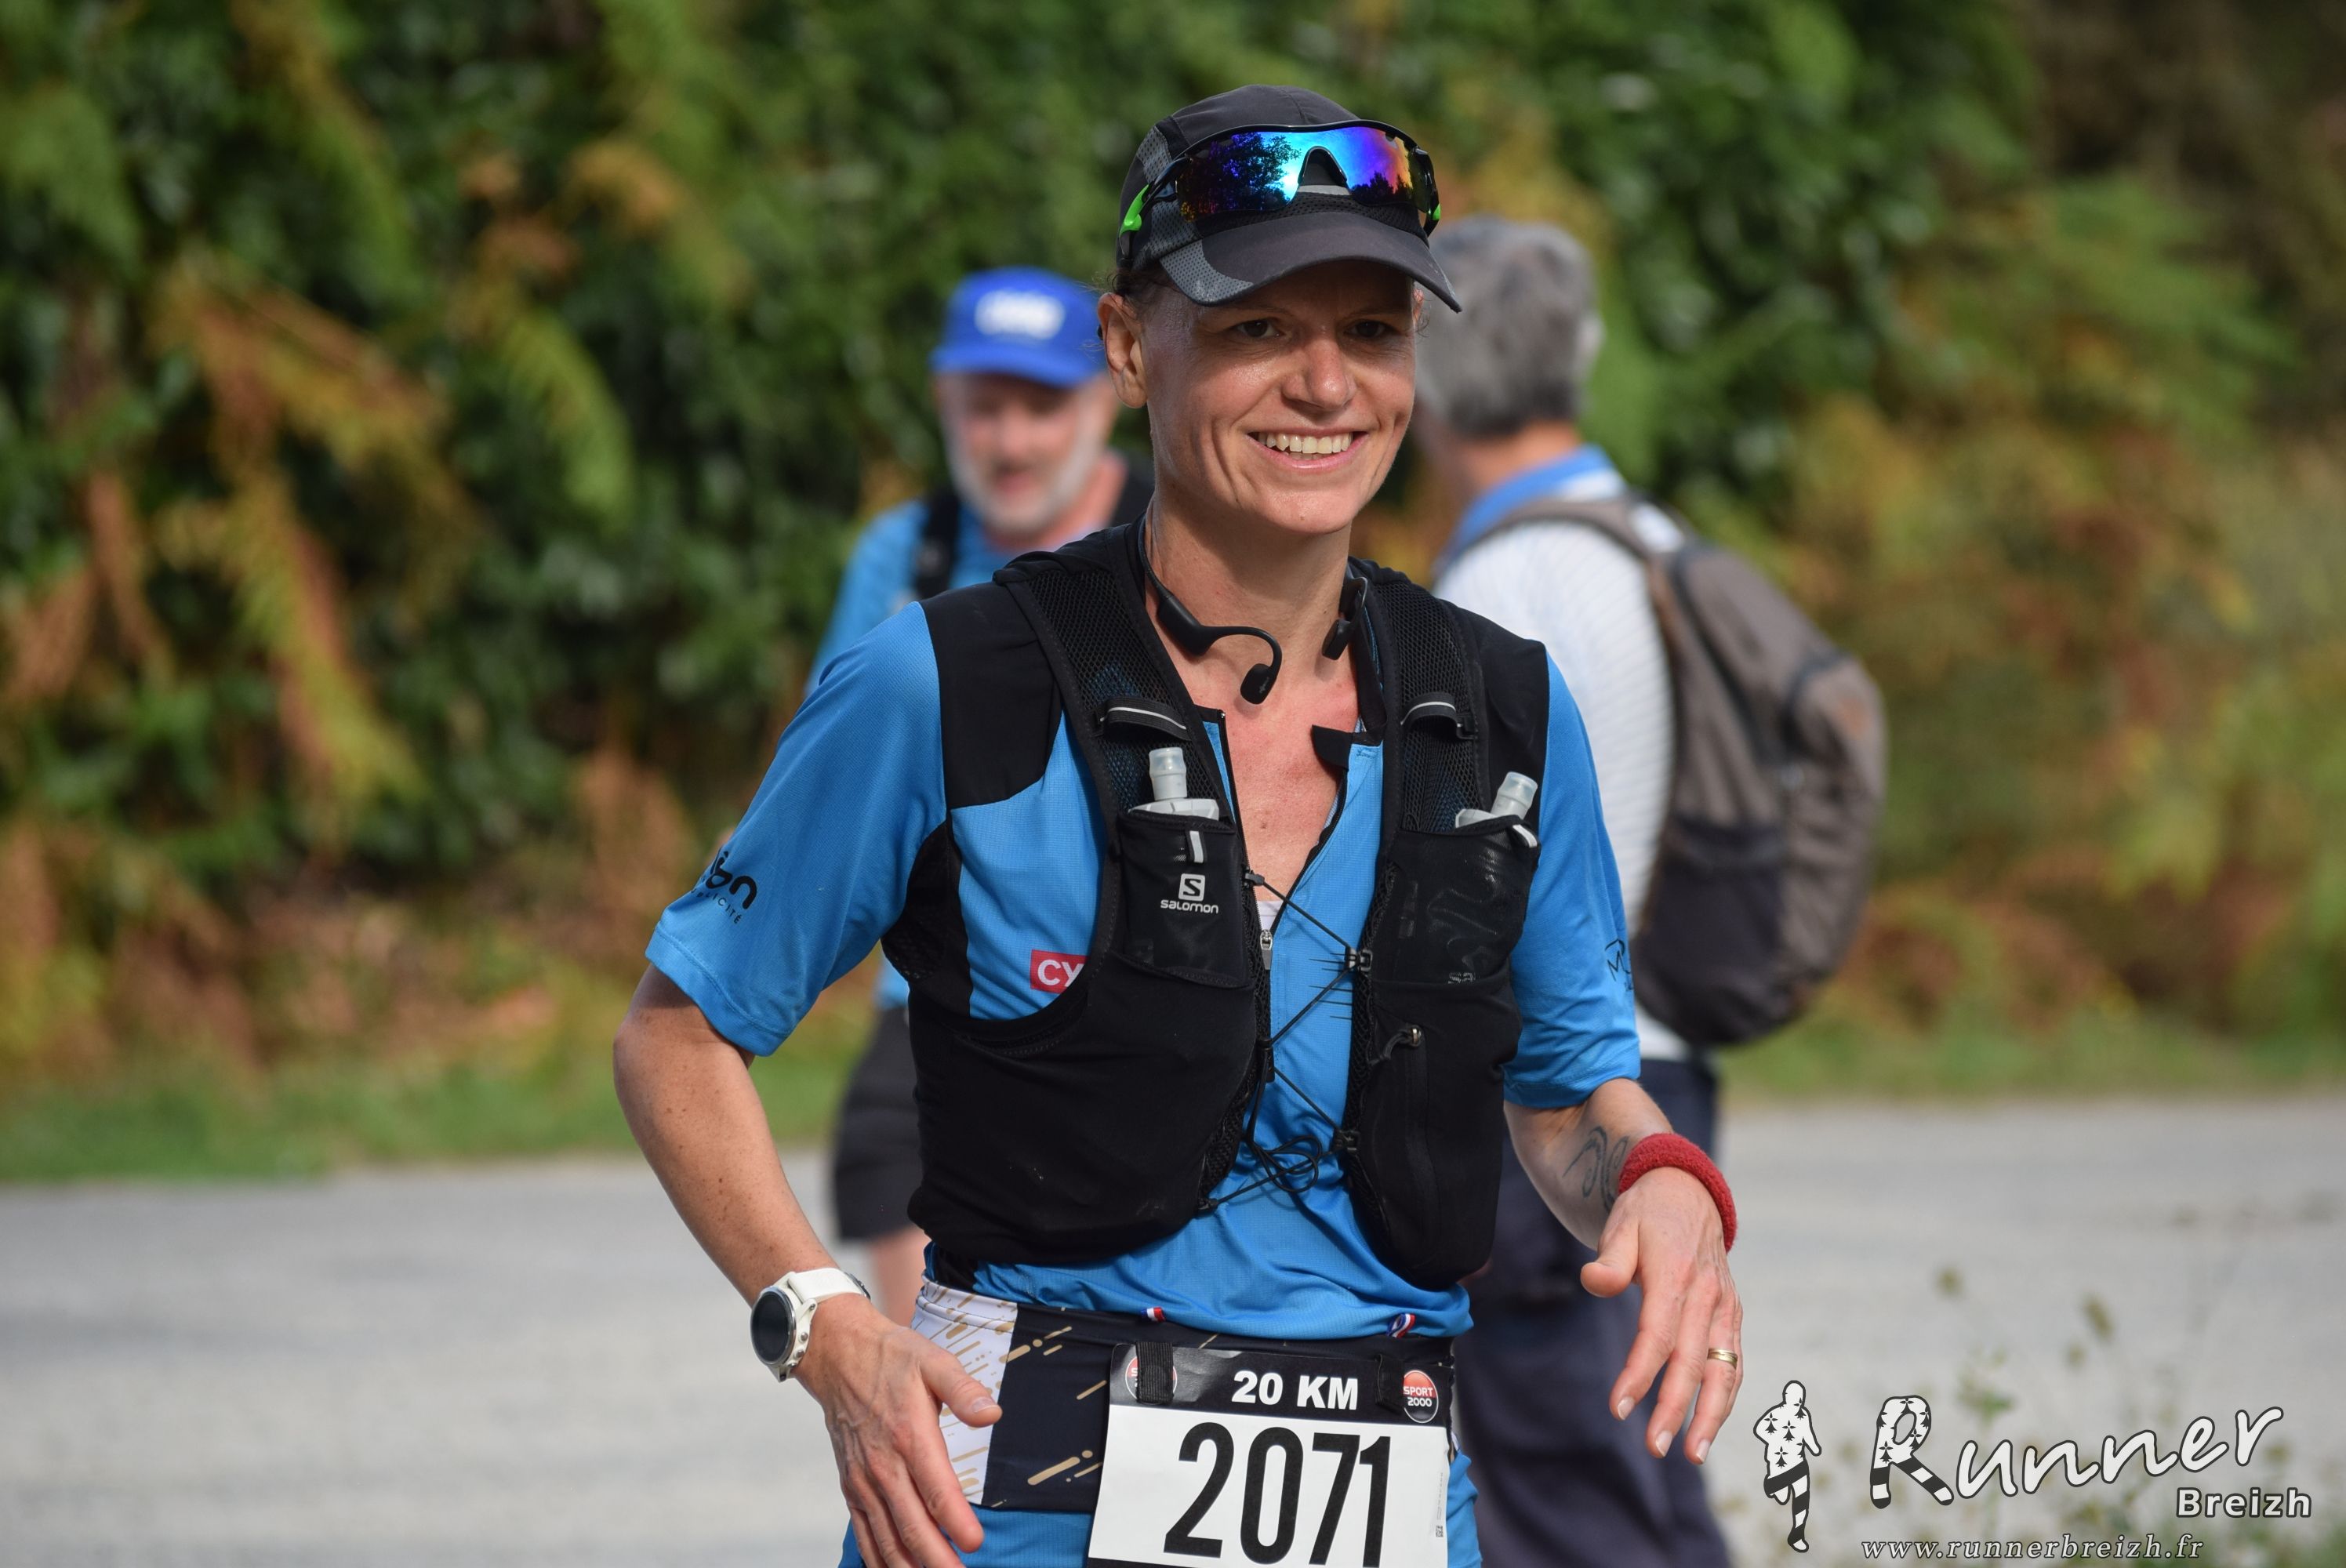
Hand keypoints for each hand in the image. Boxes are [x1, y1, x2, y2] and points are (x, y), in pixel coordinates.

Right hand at [794, 1293, 1000, 1567]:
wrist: (838, 1355)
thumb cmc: (891, 1359)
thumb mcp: (934, 1361)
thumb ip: (964, 1389)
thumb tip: (992, 1412)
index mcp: (910, 1436)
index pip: (937, 1491)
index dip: (957, 1522)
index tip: (976, 1544)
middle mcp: (884, 1465)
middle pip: (912, 1525)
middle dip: (937, 1559)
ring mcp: (864, 1480)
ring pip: (887, 1537)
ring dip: (909, 1565)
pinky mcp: (852, 1485)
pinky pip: (863, 1531)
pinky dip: (877, 1558)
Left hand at [1580, 1165, 1741, 1464]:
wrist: (1686, 1191)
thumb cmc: (1645, 1214)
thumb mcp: (1620, 1224)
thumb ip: (1610, 1258)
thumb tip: (1594, 1282)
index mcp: (1677, 1276)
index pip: (1658, 1336)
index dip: (1639, 1374)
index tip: (1618, 1408)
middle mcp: (1708, 1296)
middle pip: (1693, 1362)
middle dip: (1676, 1409)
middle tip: (1656, 1447)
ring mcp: (1725, 1307)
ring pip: (1725, 1369)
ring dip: (1712, 1414)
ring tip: (1693, 1453)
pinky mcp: (1732, 1315)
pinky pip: (1733, 1361)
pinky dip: (1725, 1396)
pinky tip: (1709, 1426)